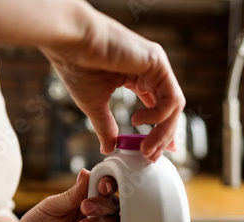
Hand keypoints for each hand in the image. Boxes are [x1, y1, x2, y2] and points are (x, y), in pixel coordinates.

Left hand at [11, 169, 118, 221]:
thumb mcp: (51, 206)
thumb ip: (72, 194)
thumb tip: (86, 172)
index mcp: (86, 198)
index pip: (105, 188)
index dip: (109, 185)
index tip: (103, 186)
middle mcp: (95, 215)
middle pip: (114, 206)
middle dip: (103, 206)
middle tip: (86, 208)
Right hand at [40, 2, 185, 161]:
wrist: (70, 44)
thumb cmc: (78, 67)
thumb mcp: (95, 106)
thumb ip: (106, 127)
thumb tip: (108, 148)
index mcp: (137, 78)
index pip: (158, 107)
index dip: (161, 131)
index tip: (156, 151)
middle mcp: (150, 71)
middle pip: (169, 110)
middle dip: (163, 137)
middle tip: (151, 156)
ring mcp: (156, 66)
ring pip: (173, 106)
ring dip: (163, 132)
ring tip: (146, 147)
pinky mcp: (158, 62)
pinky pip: (171, 97)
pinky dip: (159, 115)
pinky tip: (139, 120)